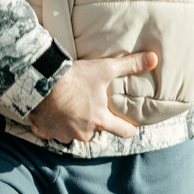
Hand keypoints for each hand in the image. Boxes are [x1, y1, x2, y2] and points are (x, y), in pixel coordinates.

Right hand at [27, 51, 157, 144]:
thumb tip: (155, 58)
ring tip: (66, 105)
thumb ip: (130, 65)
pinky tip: (50, 110)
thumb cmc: (74, 77)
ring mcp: (64, 134)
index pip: (124, 132)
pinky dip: (52, 123)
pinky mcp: (45, 132)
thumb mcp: (104, 68)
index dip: (128, 127)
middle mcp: (85, 132)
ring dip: (71, 122)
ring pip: (73, 131)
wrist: (39, 81)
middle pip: (95, 130)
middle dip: (92, 119)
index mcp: (101, 120)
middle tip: (86, 103)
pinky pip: (52, 131)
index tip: (127, 122)